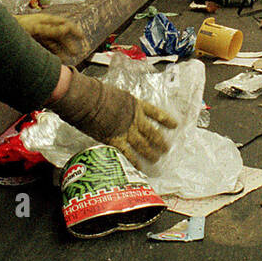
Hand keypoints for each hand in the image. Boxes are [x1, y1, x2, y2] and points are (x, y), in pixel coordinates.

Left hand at [15, 13, 85, 61]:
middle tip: (76, 52)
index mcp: (47, 20)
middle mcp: (44, 27)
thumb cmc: (16, 26)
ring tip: (66, 59)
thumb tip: (67, 30)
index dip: (75, 30)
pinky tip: (55, 61)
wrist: (0, 34)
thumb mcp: (36, 28)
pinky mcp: (33, 44)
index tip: (82, 37)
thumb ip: (52, 29)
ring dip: (61, 51)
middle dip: (69, 44)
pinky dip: (52, 55)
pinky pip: (46, 50)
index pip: (65, 23)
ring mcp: (39, 36)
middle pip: (61, 36)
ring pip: (54, 44)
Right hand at [53, 71, 176, 167]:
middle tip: (166, 149)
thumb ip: (123, 106)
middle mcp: (134, 118)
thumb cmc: (96, 93)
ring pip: (143, 145)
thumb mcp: (117, 95)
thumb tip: (121, 112)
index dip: (166, 120)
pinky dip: (134, 161)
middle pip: (152, 132)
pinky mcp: (114, 140)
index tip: (175, 125)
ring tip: (156, 159)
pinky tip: (140, 167)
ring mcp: (126, 130)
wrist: (86, 99)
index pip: (156, 113)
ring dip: (150, 153)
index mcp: (136, 104)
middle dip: (160, 142)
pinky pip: (127, 153)